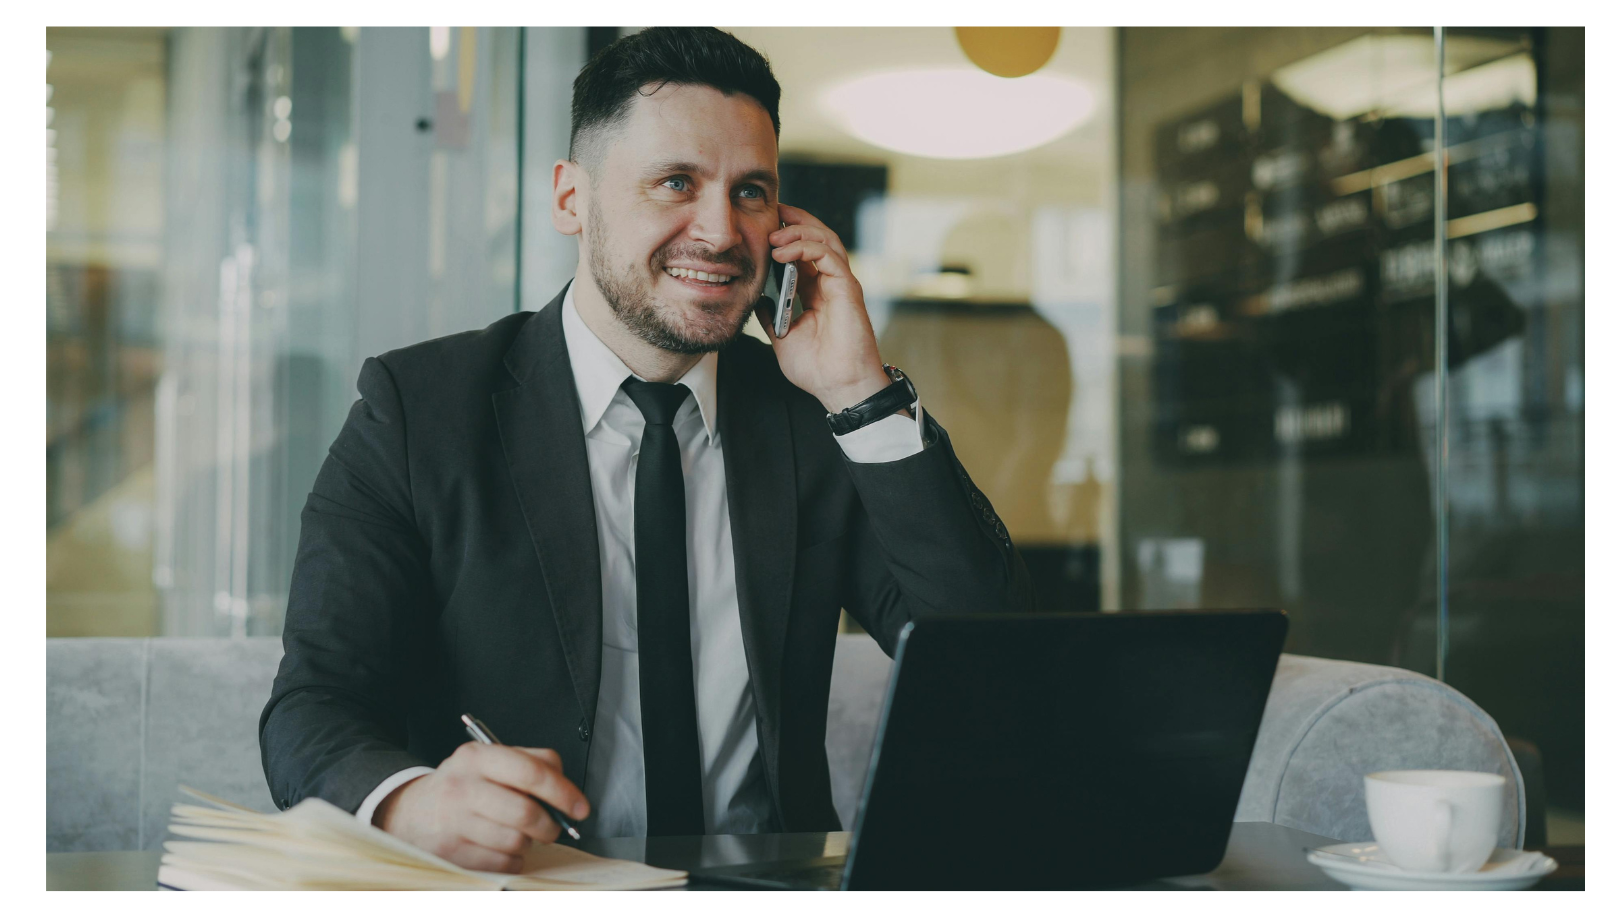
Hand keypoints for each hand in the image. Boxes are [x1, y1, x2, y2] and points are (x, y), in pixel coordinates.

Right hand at [373, 742, 588, 873]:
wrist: (409, 812)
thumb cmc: (463, 787)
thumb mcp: (490, 762)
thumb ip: (531, 766)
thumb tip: (567, 792)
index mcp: (478, 757)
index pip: (531, 771)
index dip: (563, 792)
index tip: (580, 808)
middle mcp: (462, 786)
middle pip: (525, 813)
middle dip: (549, 826)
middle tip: (552, 828)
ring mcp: (453, 821)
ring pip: (515, 841)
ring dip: (527, 844)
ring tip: (517, 835)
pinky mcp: (450, 852)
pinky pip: (501, 864)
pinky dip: (512, 861)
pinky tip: (500, 849)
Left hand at [758, 203, 891, 411]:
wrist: (839, 388)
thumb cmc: (817, 369)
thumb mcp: (782, 338)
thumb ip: (771, 317)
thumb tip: (757, 300)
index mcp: (817, 292)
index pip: (803, 253)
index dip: (786, 236)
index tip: (763, 226)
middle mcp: (831, 283)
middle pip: (817, 238)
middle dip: (794, 221)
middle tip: (771, 213)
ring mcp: (841, 284)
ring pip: (825, 240)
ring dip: (798, 231)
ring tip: (774, 233)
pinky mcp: (848, 288)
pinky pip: (829, 255)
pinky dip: (806, 247)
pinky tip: (784, 251)